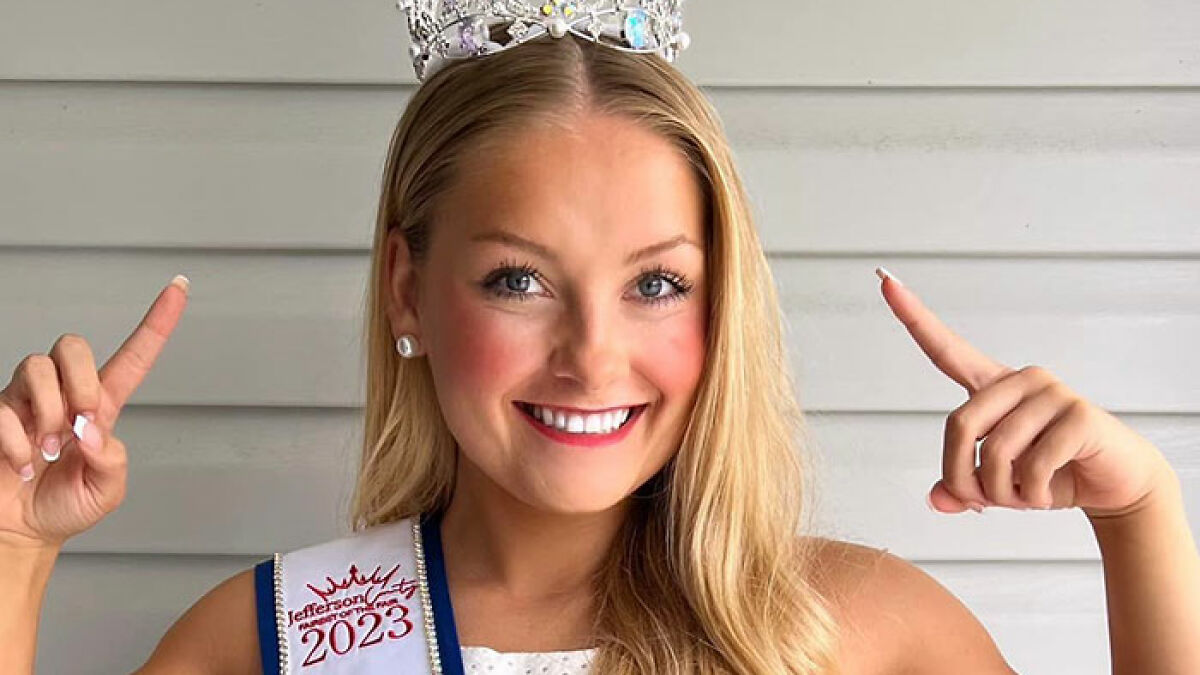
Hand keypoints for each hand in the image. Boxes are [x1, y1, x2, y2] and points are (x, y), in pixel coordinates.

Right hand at [0, 276, 188, 548]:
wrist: (18, 532)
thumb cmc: (64, 507)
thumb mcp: (106, 490)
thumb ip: (111, 460)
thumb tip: (92, 431)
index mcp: (102, 407)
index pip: (134, 356)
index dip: (157, 322)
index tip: (180, 287)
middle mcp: (63, 395)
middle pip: (72, 344)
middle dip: (80, 380)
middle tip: (81, 423)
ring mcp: (26, 401)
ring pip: (35, 366)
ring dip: (48, 413)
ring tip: (49, 450)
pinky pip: (3, 408)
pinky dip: (17, 443)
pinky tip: (23, 465)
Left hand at [875, 268, 1174, 517]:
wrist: (1115, 483)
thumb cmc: (1050, 474)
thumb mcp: (996, 485)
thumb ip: (961, 487)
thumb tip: (937, 499)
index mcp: (992, 387)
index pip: (946, 350)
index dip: (914, 317)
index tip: (886, 282)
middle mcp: (1019, 380)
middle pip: (960, 425)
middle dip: (963, 478)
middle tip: (981, 503)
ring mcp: (1051, 392)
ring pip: (997, 453)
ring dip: (1002, 493)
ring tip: (1024, 498)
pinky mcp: (1079, 415)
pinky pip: (1033, 466)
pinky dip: (1031, 495)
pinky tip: (1047, 495)